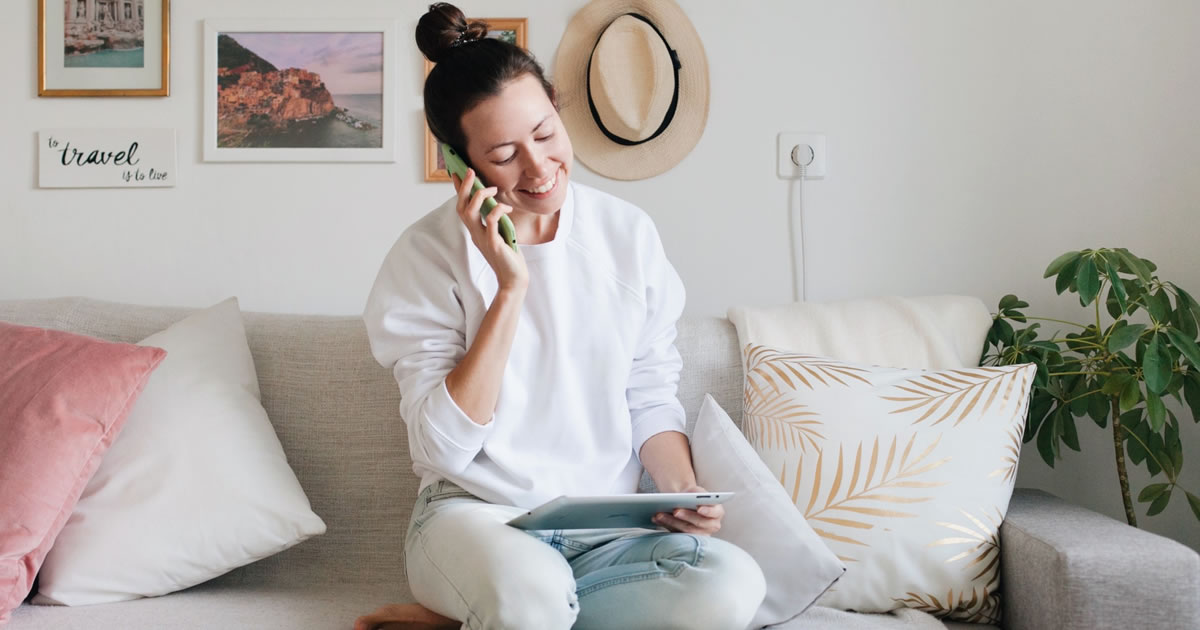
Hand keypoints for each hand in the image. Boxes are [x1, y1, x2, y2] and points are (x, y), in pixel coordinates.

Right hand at [453, 169, 527, 291]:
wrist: (513, 279)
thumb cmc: (509, 257)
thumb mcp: (501, 234)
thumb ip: (496, 221)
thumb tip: (497, 204)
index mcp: (476, 231)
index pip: (463, 207)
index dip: (459, 190)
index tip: (457, 173)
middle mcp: (475, 233)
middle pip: (461, 207)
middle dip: (465, 187)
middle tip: (470, 171)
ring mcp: (482, 238)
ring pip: (470, 212)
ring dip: (479, 196)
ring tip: (492, 189)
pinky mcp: (493, 243)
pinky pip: (490, 221)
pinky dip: (498, 210)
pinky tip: (507, 208)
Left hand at [653, 484, 723, 535]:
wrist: (686, 501)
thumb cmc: (694, 494)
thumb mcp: (698, 491)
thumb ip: (698, 495)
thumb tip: (691, 497)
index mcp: (718, 512)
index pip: (714, 513)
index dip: (707, 511)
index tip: (699, 508)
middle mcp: (712, 526)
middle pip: (698, 523)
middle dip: (686, 516)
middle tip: (675, 510)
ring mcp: (700, 534)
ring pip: (685, 530)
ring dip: (671, 522)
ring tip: (660, 514)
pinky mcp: (687, 538)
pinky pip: (676, 533)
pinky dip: (665, 525)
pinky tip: (657, 519)